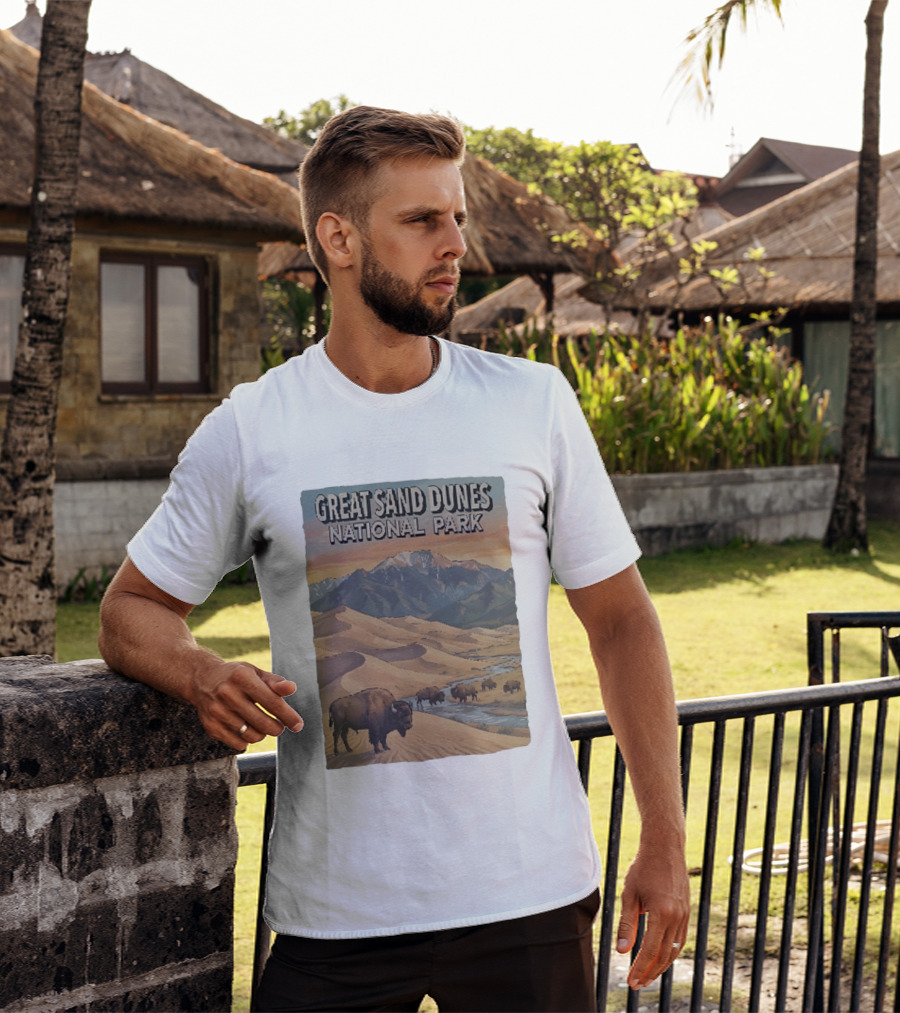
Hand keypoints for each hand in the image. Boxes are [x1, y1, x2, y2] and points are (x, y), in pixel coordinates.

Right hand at [187, 659, 303, 750]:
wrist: (201, 679)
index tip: (298, 725)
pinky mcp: (210, 726)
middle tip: (279, 726)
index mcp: (242, 677)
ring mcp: (217, 711)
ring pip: (251, 736)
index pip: (272, 702)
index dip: (288, 716)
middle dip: (277, 728)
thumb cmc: (236, 676)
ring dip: (263, 734)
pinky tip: (247, 729)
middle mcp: (227, 694)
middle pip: (263, 723)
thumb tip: (292, 688)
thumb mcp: (255, 672)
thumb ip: (275, 682)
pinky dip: (247, 740)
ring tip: (262, 725)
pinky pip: (238, 744)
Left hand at [616, 842, 690, 989]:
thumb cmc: (644, 867)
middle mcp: (677, 917)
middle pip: (664, 955)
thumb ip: (627, 924)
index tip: (631, 981)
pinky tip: (660, 956)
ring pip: (674, 949)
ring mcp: (684, 914)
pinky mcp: (686, 911)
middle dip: (650, 972)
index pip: (650, 950)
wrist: (665, 847)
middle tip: (638, 984)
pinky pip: (680, 938)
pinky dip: (670, 951)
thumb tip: (622, 951)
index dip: (640, 968)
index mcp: (661, 913)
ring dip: (661, 965)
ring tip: (648, 975)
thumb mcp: (630, 894)